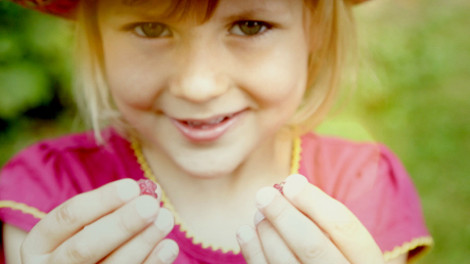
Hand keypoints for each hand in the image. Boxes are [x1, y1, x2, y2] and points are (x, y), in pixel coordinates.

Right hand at [21, 179, 177, 263]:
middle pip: (84, 247)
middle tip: (150, 205)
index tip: (132, 186)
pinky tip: (168, 246)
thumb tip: (150, 190)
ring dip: (142, 242)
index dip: (101, 201)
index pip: (66, 218)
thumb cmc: (87, 242)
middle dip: (121, 224)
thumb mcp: (86, 225)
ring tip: (165, 218)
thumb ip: (112, 207)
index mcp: (40, 244)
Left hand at [237, 174, 383, 263]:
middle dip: (283, 215)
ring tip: (258, 213)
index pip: (345, 227)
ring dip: (267, 232)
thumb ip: (325, 221)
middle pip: (312, 246)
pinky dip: (253, 251)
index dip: (315, 201)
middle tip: (263, 194)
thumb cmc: (336, 259)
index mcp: (367, 262)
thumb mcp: (345, 245)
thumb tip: (291, 184)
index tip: (290, 182)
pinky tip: (245, 232)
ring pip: (286, 262)